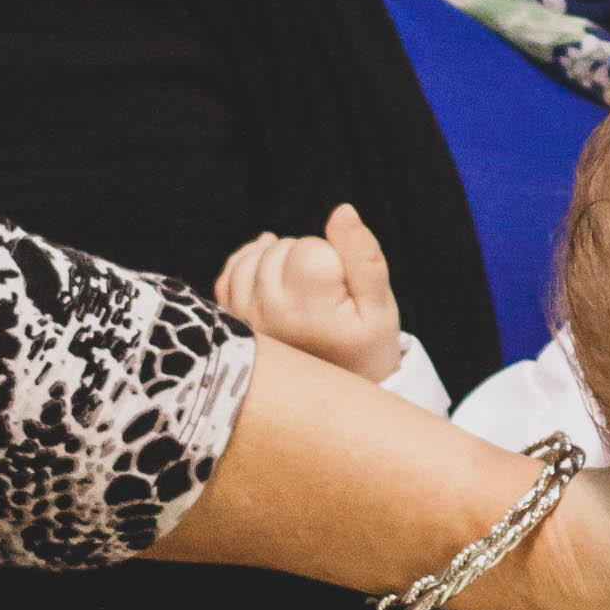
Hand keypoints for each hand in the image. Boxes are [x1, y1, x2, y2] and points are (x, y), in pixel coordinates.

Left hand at [215, 202, 405, 384]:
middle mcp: (268, 316)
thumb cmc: (364, 349)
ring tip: (305, 291)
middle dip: (306, 259)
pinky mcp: (233, 323)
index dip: (334, 258)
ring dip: (279, 261)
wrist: (338, 399)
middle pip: (280, 249)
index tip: (345, 293)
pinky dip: (251, 264)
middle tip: (328, 297)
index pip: (309, 248)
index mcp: (308, 312)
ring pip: (255, 257)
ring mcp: (245, 320)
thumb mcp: (379, 306)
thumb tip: (342, 210)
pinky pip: (231, 273)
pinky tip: (276, 278)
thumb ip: (363, 255)